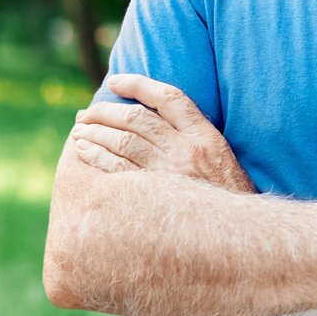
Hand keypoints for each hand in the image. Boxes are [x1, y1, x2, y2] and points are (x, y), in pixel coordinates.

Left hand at [71, 74, 255, 193]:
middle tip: (86, 113)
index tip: (114, 81)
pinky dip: (97, 157)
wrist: (237, 234)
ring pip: (124, 141)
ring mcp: (170, 173)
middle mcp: (187, 149)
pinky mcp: (155, 196)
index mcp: (205, 136)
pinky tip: (83, 151)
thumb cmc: (227, 196)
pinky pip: (119, 171)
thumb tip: (156, 121)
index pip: (168, 97)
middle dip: (106, 112)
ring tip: (79, 130)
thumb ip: (194, 137)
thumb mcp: (221, 158)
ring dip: (96, 133)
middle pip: (138, 118)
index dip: (139, 84)